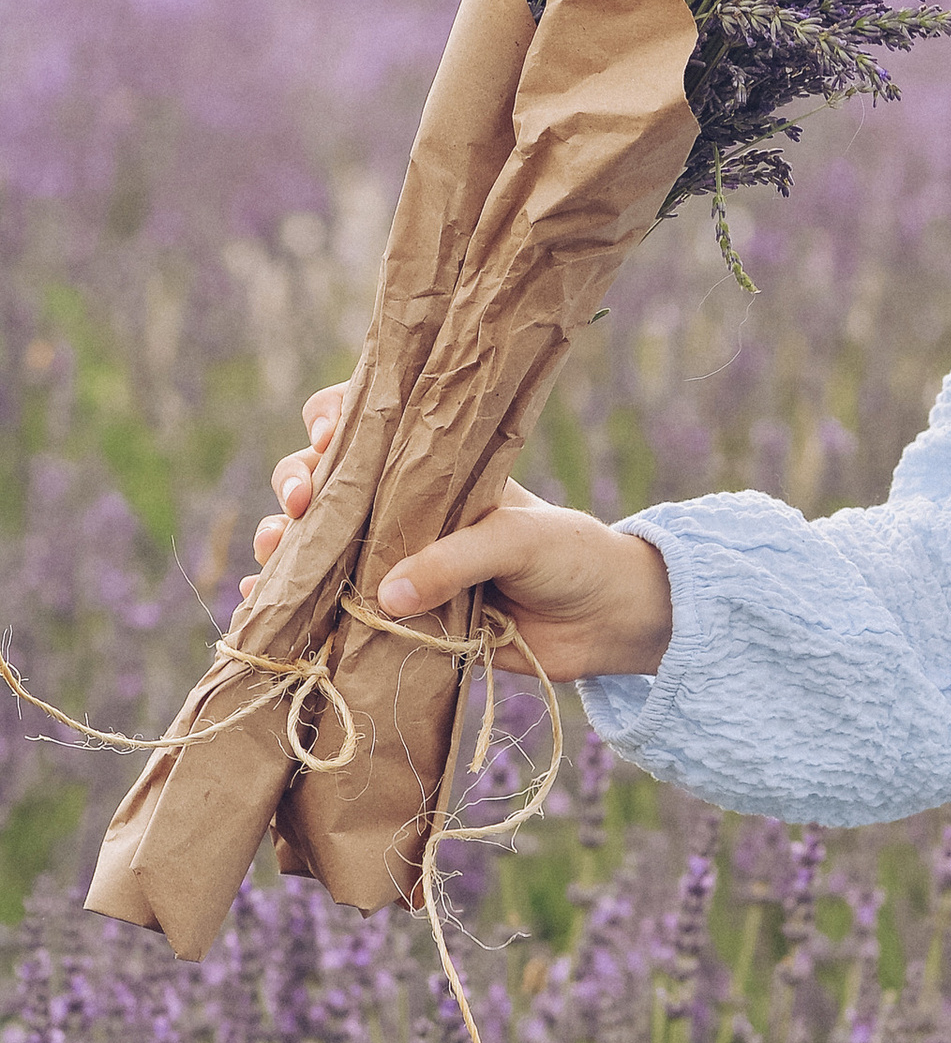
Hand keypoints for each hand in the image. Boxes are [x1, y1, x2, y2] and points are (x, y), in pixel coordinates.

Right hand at [246, 381, 673, 685]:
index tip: (327, 435)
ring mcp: (392, 558)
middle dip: (295, 485)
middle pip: (323, 481)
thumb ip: (456, 561)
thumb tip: (384, 594)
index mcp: (434, 470)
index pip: (369, 425)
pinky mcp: (392, 614)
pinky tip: (256, 602)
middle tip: (297, 504)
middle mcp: (402, 508)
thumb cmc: (567, 557)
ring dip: (281, 543)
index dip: (333, 420)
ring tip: (271, 557)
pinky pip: (327, 604)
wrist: (603, 621)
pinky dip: (287, 601)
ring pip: (314, 540)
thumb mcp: (518, 541)